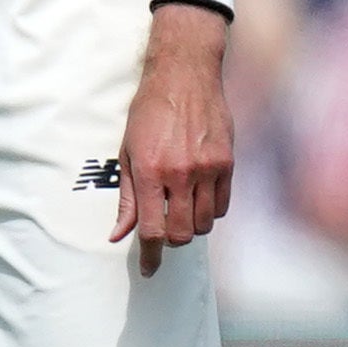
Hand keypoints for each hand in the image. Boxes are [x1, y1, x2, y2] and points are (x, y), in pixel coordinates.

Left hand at [111, 9, 233, 277]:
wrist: (184, 77)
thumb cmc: (148, 113)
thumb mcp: (126, 153)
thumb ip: (125, 197)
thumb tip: (119, 234)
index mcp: (149, 172)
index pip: (152, 230)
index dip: (150, 256)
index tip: (149, 269)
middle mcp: (180, 174)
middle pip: (182, 233)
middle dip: (172, 240)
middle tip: (164, 231)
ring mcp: (208, 169)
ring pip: (205, 223)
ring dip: (191, 226)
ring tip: (179, 210)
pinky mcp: (228, 163)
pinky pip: (222, 206)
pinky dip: (210, 211)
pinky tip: (198, 199)